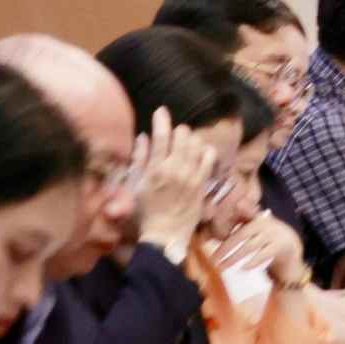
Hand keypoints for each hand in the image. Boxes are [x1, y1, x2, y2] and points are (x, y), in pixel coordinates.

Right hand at [136, 106, 213, 256]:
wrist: (165, 233)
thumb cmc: (145, 210)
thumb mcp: (135, 184)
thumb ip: (139, 159)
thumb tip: (142, 137)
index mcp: (154, 169)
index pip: (160, 136)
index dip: (162, 120)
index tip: (162, 110)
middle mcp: (174, 169)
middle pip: (182, 137)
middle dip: (178, 130)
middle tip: (174, 132)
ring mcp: (191, 176)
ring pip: (196, 146)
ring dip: (191, 139)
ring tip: (186, 141)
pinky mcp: (202, 184)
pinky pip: (209, 160)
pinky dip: (206, 151)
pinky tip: (201, 151)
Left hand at [217, 212, 304, 285]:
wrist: (293, 250)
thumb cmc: (268, 240)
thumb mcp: (254, 230)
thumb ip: (240, 225)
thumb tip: (217, 224)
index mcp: (258, 217)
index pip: (238, 221)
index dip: (226, 223)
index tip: (211, 233)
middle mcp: (266, 223)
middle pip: (241, 235)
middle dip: (225, 248)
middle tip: (213, 259)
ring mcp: (275, 234)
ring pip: (250, 246)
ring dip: (234, 257)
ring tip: (222, 266)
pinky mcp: (282, 246)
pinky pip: (265, 254)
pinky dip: (253, 261)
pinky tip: (243, 268)